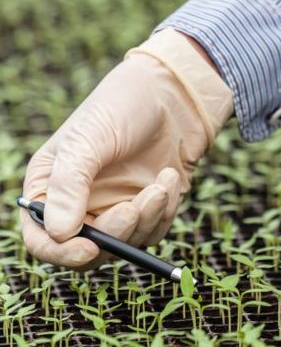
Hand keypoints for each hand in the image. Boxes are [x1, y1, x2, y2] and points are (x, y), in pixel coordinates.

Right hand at [21, 29, 232, 268]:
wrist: (172, 94)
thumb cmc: (121, 107)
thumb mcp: (87, 140)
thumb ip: (69, 185)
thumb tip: (59, 233)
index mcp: (50, 188)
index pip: (43, 239)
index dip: (61, 252)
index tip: (89, 249)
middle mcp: (80, 205)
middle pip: (89, 251)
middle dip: (116, 234)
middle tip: (134, 207)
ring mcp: (115, 209)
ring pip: (127, 244)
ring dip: (148, 218)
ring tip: (161, 182)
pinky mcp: (148, 210)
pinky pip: (155, 230)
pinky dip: (165, 210)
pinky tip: (169, 178)